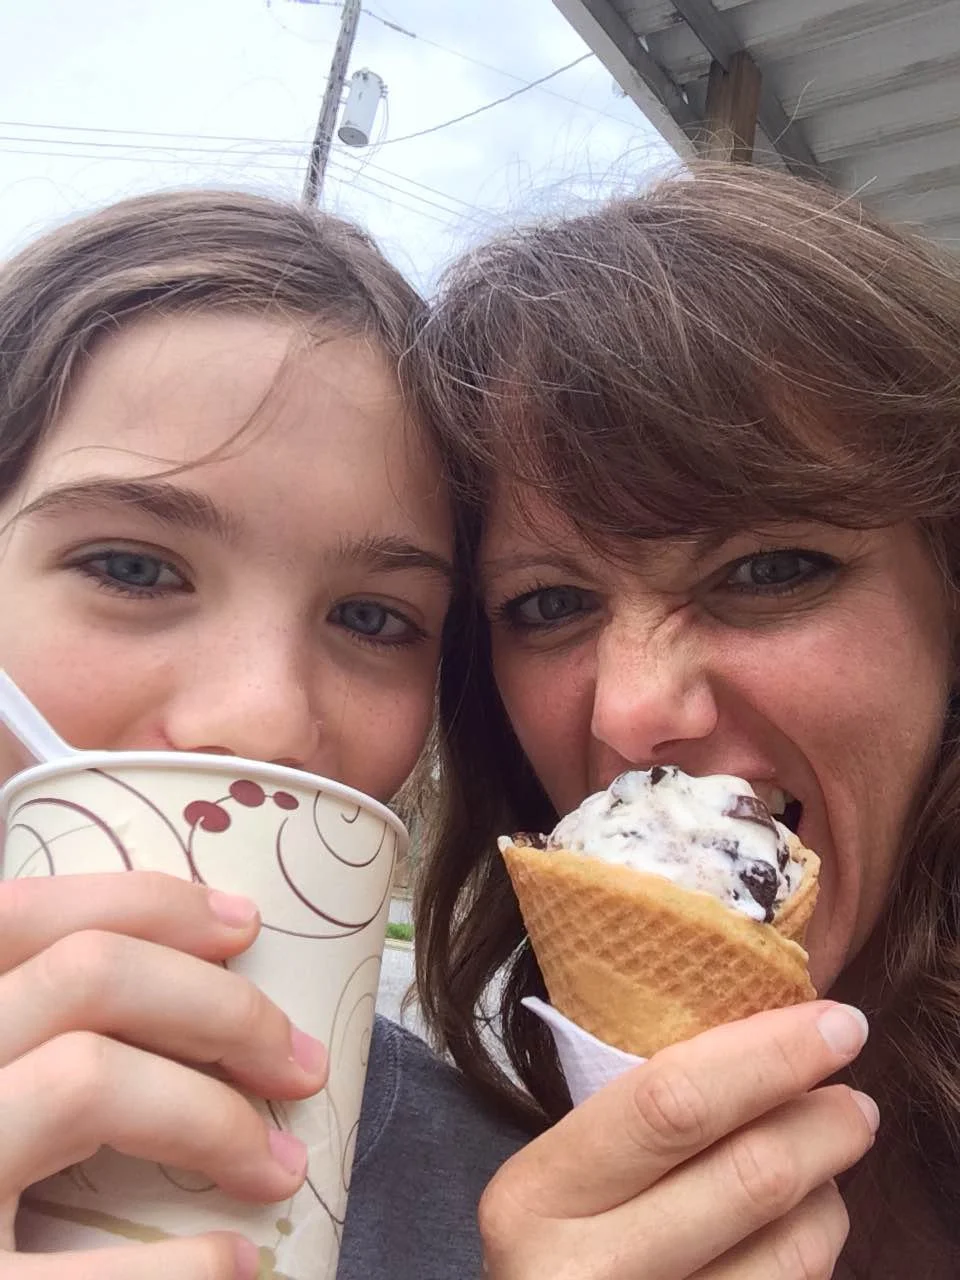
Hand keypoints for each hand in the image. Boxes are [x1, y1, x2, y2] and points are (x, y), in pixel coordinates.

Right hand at [0, 872, 328, 1278]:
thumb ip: (41, 1034)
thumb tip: (197, 982)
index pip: (24, 916)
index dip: (145, 904)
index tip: (245, 929)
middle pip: (85, 975)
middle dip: (221, 1006)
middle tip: (301, 1064)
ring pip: (86, 1077)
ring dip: (215, 1118)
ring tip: (281, 1167)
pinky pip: (73, 1268)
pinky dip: (180, 1263)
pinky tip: (231, 1263)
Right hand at [480, 1001, 876, 1279]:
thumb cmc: (556, 1240)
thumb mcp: (561, 1175)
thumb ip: (640, 1122)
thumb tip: (774, 1043)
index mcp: (536, 1195)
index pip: (671, 1102)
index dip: (769, 1055)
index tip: (834, 1023)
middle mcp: (581, 1274)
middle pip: (749, 1177)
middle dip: (823, 1124)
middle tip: (857, 1100)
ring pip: (792, 1252)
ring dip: (828, 1196)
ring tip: (823, 1168)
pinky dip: (811, 1251)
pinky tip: (801, 1226)